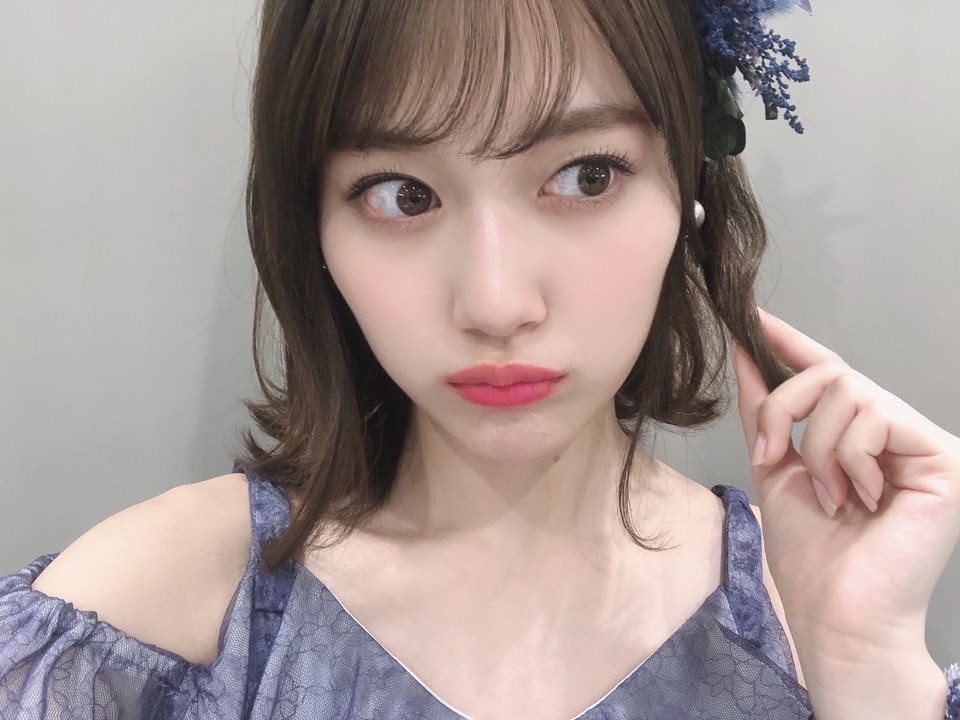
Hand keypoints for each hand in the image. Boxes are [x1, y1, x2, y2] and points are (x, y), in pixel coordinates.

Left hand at [731, 307, 959, 656]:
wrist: (835, 613)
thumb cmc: (811, 553)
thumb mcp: (776, 467)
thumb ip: (766, 409)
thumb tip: (744, 349)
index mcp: (859, 434)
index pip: (828, 372)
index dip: (790, 342)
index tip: (750, 316)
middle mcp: (896, 431)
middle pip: (830, 373)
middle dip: (783, 410)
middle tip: (770, 457)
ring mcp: (923, 443)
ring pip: (848, 392)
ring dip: (816, 447)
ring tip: (828, 495)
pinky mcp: (944, 458)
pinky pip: (875, 418)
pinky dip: (847, 457)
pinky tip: (860, 498)